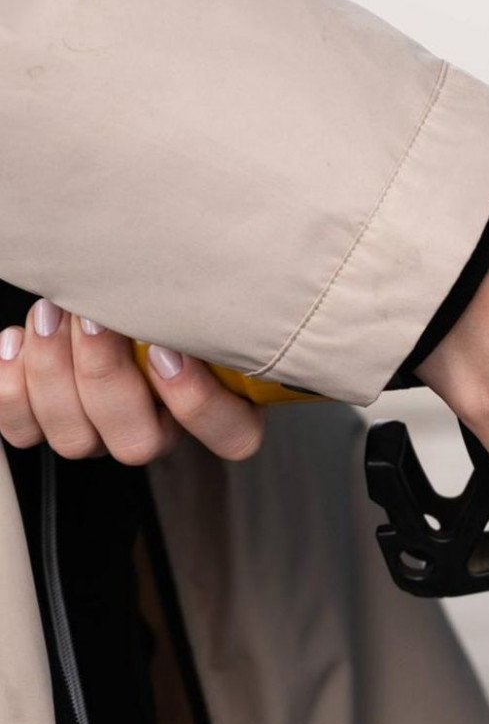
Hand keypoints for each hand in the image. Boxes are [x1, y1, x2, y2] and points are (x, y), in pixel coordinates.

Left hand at [0, 299, 265, 463]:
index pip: (231, 437)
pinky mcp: (50, 425)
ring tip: (51, 313)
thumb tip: (209, 280)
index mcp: (224, 406)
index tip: (168, 351)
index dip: (196, 403)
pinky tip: (19, 339)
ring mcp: (103, 434)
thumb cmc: (174, 283)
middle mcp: (161, 428)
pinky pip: (23, 431)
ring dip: (54, 373)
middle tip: (92, 318)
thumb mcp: (210, 291)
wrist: (114, 285)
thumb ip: (214, 302)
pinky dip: (11, 387)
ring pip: (74, 440)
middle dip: (104, 376)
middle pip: (137, 443)